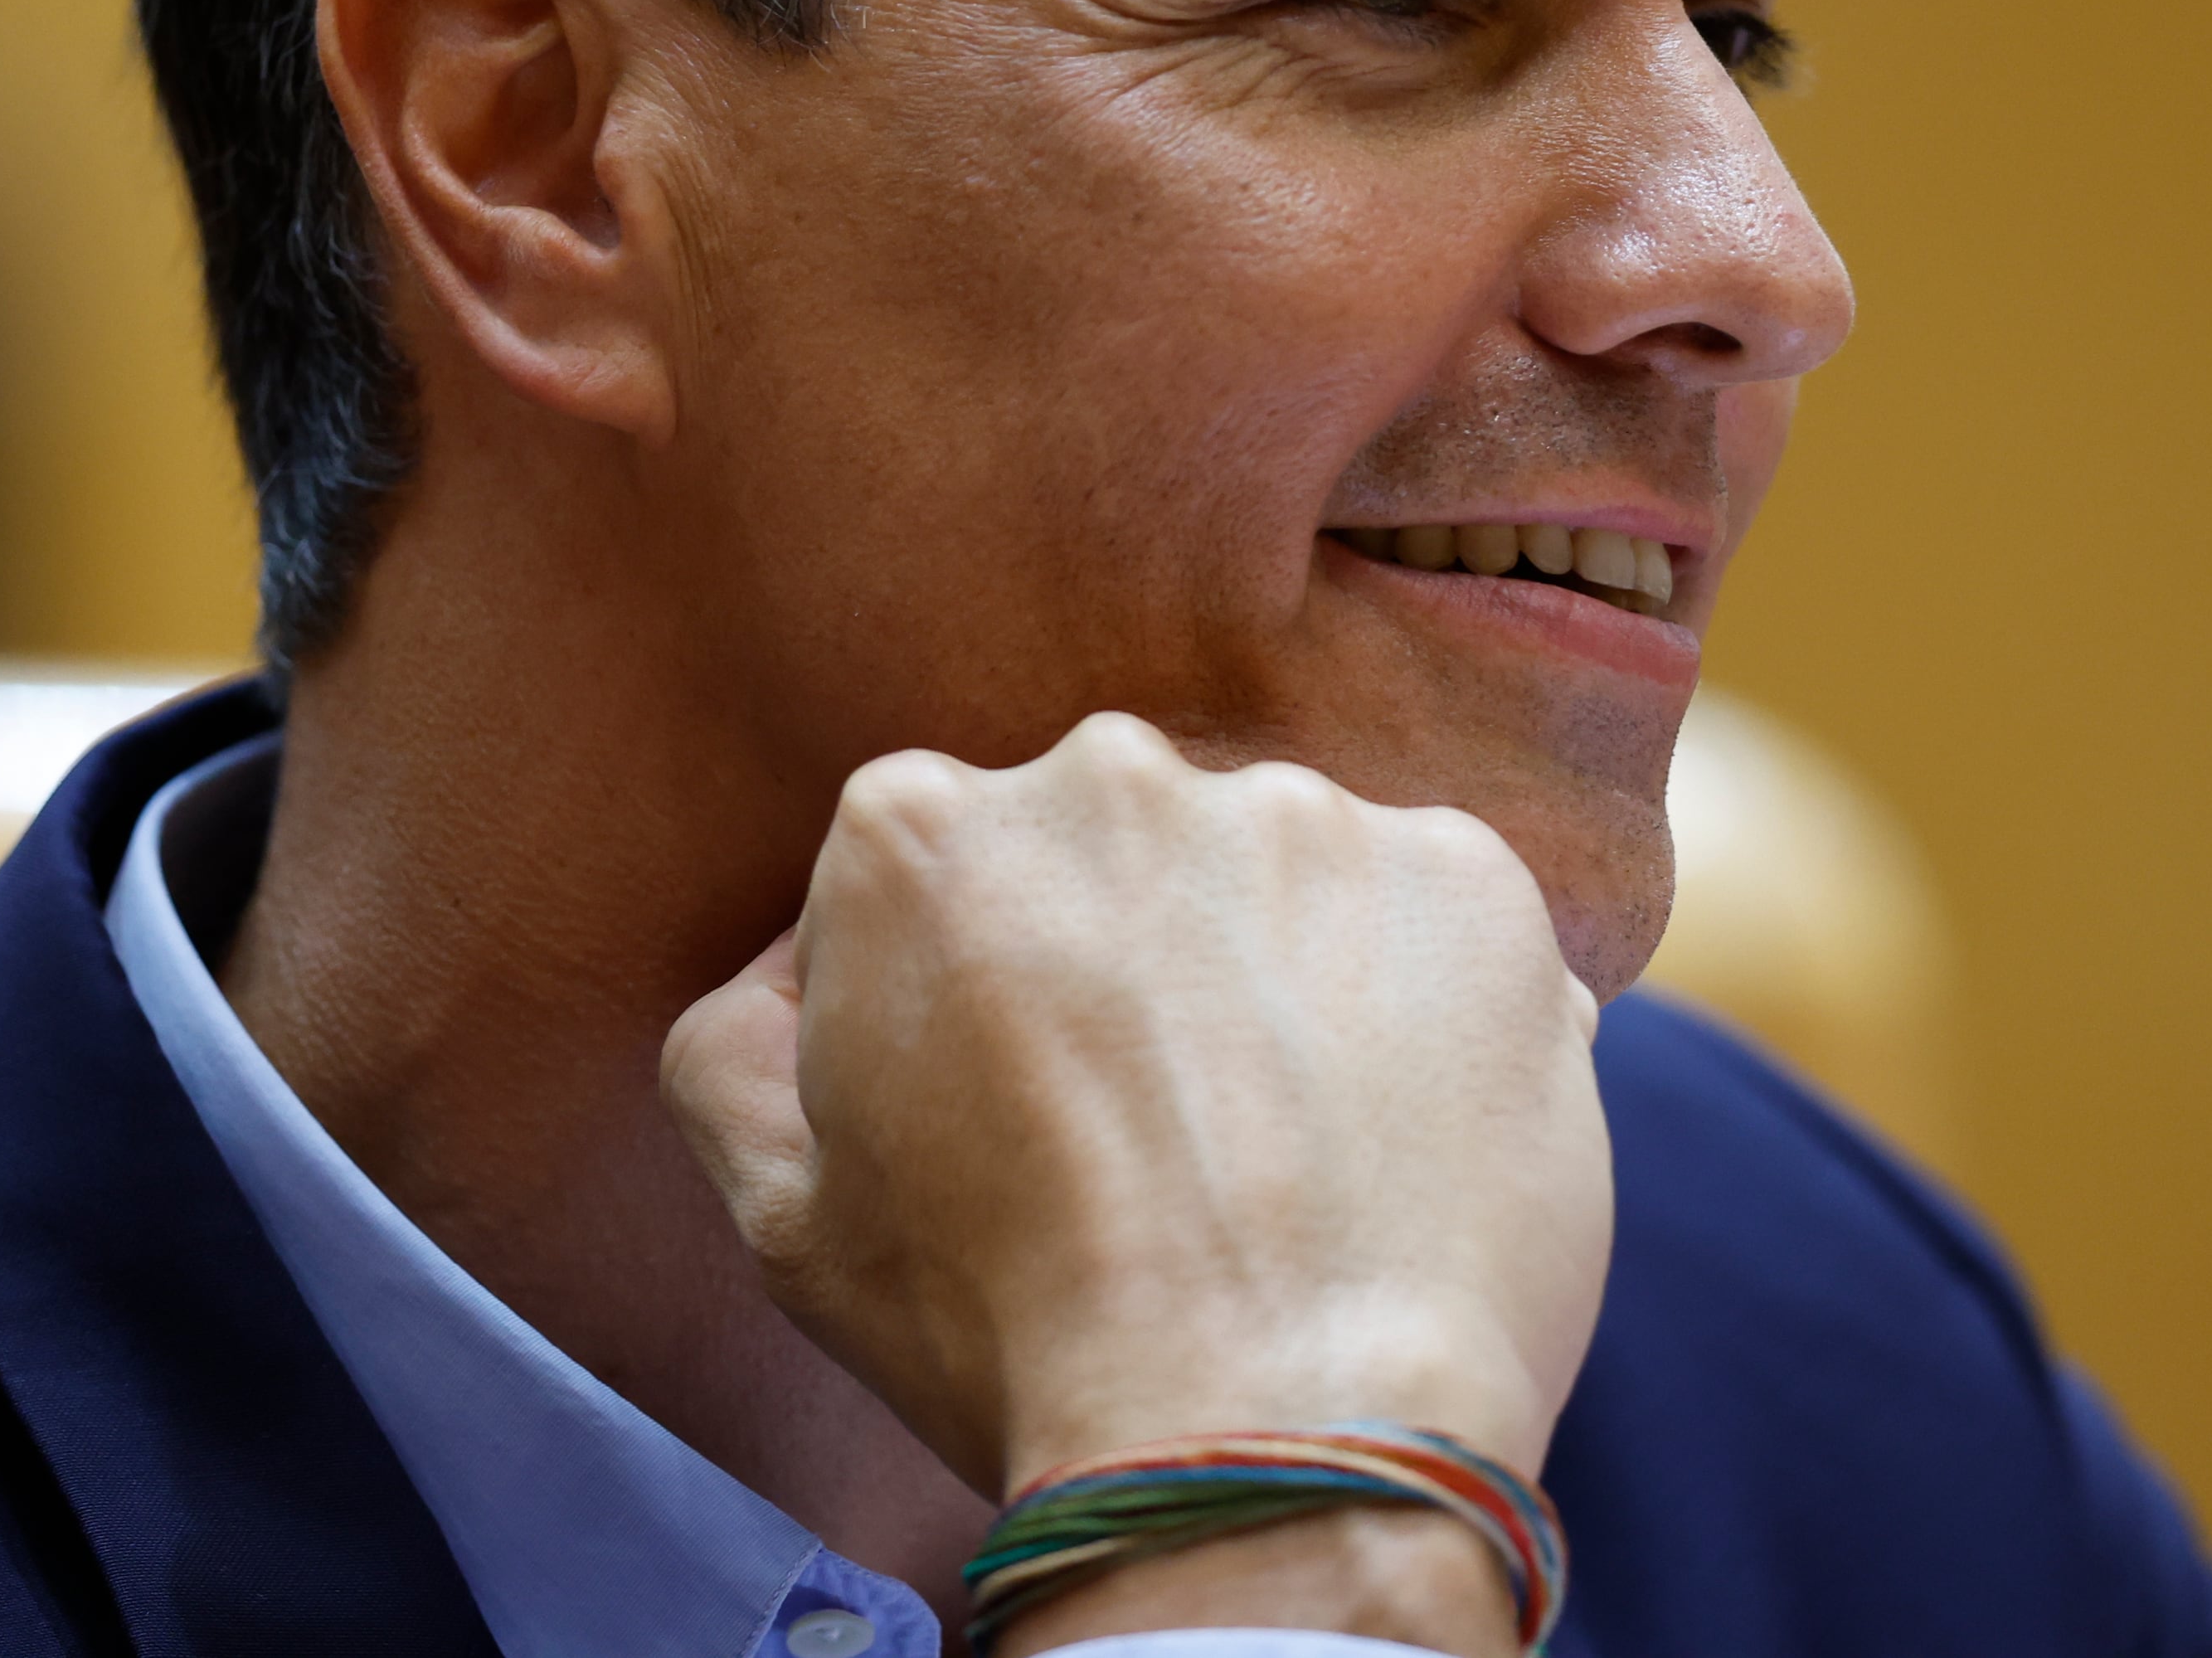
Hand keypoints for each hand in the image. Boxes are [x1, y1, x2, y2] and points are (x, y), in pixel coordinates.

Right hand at [661, 713, 1610, 1614]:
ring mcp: (1306, 815)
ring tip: (1293, 1159)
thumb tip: (795, 967)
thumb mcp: (787, 1218)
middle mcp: (1112, 777)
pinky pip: (1431, 924)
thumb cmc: (1017, 1342)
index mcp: (921, 832)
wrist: (1274, 1435)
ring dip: (1283, 984)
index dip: (985, 1000)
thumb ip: (742, 1047)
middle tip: (1165, 1138)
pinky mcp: (1468, 877)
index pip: (947, 875)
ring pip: (1284, 882)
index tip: (1027, 1111)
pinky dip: (1422, 1012)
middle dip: (1137, 965)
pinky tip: (1391, 1142)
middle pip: (1119, 854)